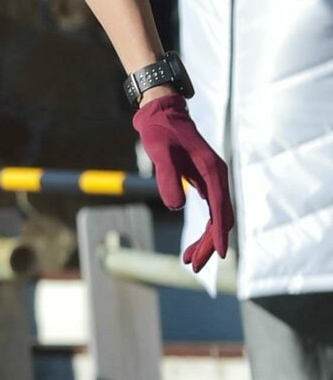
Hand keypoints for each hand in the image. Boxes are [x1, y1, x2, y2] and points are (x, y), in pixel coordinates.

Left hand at [131, 92, 234, 270]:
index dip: (218, 234)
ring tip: (188, 261)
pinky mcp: (205, 181)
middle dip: (209, 245)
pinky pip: (210, 211)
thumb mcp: (160, 154)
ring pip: (216, 218)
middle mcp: (218, 177)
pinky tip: (192, 244)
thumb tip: (176, 206)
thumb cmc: (161, 132)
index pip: (220, 209)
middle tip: (193, 266)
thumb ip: (167, 178)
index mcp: (213, 171)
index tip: (220, 255)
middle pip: (220, 219)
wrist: (162, 113)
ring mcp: (213, 179)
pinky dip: (203, 229)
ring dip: (205, 240)